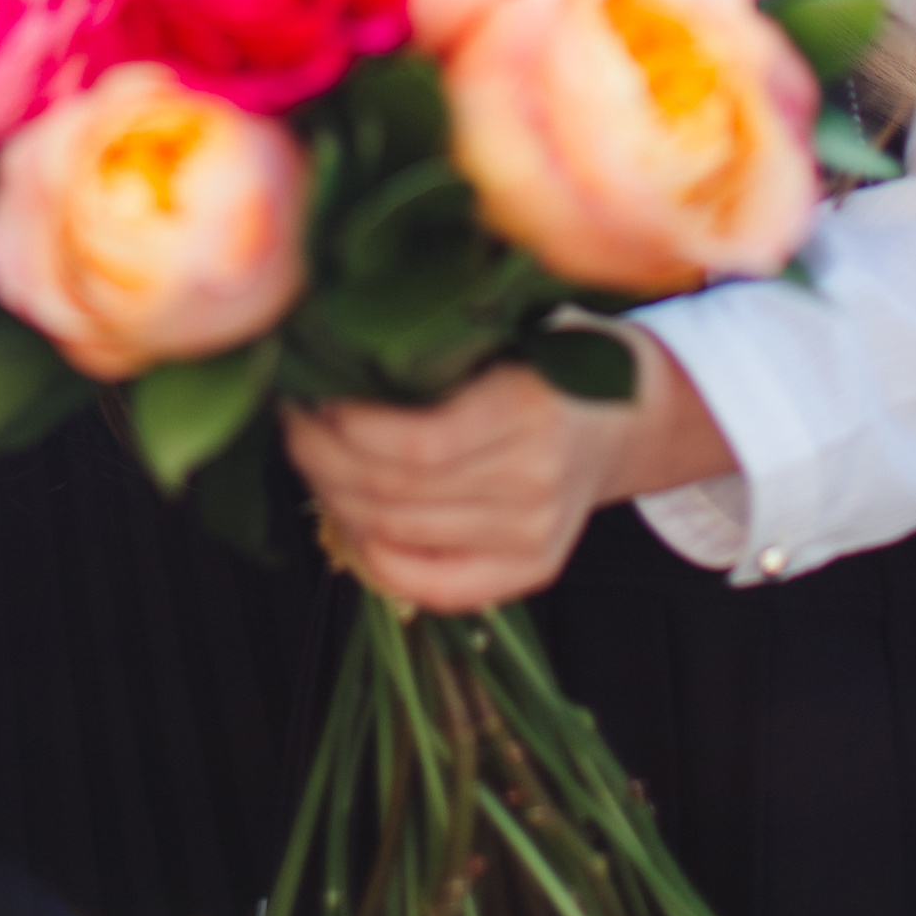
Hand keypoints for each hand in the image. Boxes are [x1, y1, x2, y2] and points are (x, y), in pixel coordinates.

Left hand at [281, 341, 736, 611]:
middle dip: (321, 456)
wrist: (622, 417)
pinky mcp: (529, 571)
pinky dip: (372, 555)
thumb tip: (326, 348)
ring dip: (335, 496)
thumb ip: (433, 349)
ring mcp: (533, 535)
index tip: (308, 392)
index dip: (346, 426)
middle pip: (395, 491)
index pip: (417, 443)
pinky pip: (428, 585)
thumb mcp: (502, 330)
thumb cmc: (545, 358)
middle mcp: (534, 482)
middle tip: (293, 419)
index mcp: (530, 409)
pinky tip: (348, 514)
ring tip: (311, 455)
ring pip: (397, 534)